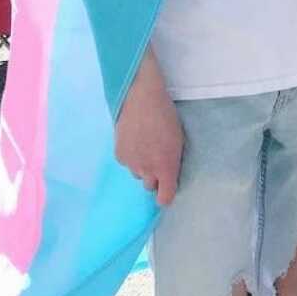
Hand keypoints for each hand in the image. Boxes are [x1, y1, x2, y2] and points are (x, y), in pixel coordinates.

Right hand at [115, 49, 183, 205]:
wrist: (140, 98)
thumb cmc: (166, 115)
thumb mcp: (177, 139)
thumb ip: (172, 160)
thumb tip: (169, 174)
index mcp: (165, 166)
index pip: (165, 197)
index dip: (166, 195)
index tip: (168, 190)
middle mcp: (147, 170)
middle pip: (150, 185)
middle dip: (155, 177)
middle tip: (158, 158)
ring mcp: (131, 164)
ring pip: (138, 174)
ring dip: (142, 166)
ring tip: (145, 144)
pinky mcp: (119, 156)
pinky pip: (127, 164)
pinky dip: (131, 156)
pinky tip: (134, 139)